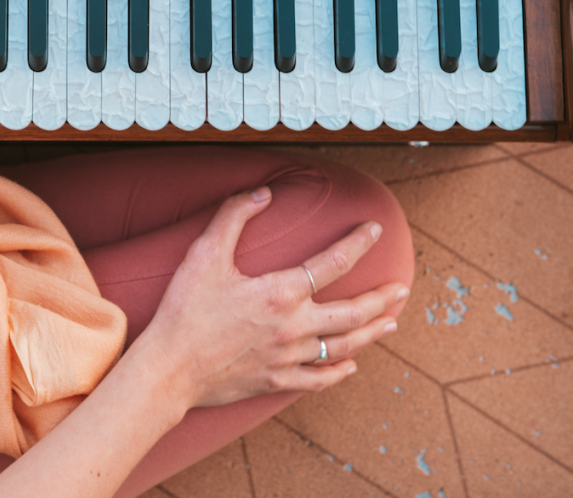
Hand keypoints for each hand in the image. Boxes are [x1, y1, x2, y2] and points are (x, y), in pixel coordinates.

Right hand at [132, 188, 408, 409]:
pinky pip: (319, 378)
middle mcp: (293, 326)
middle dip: (381, 298)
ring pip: (343, 345)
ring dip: (371, 332)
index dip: (358, 243)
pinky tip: (351, 364)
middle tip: (402, 287)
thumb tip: (263, 192)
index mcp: (281, 291)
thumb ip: (234, 216)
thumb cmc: (185, 309)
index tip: (375, 230)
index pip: (333, 262)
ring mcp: (288, 357)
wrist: (170, 368)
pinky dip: (340, 370)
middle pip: (352, 312)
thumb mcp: (205, 253)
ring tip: (390, 321)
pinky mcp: (276, 381)